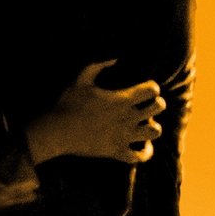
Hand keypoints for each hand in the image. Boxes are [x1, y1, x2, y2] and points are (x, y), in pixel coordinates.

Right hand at [25, 59, 164, 164]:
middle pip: (158, 108)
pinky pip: (140, 156)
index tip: (145, 87)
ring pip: (154, 132)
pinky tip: (143, 145)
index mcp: (121, 99)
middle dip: (157, 103)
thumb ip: (100, 64)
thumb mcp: (81, 78)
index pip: (151, 90)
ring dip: (152, 126)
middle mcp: (126, 118)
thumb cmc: (68, 103)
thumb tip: (117, 59)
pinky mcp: (116, 152)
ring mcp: (123, 136)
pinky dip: (145, 152)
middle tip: (148, 104)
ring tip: (145, 123)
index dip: (152, 86)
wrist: (56, 132)